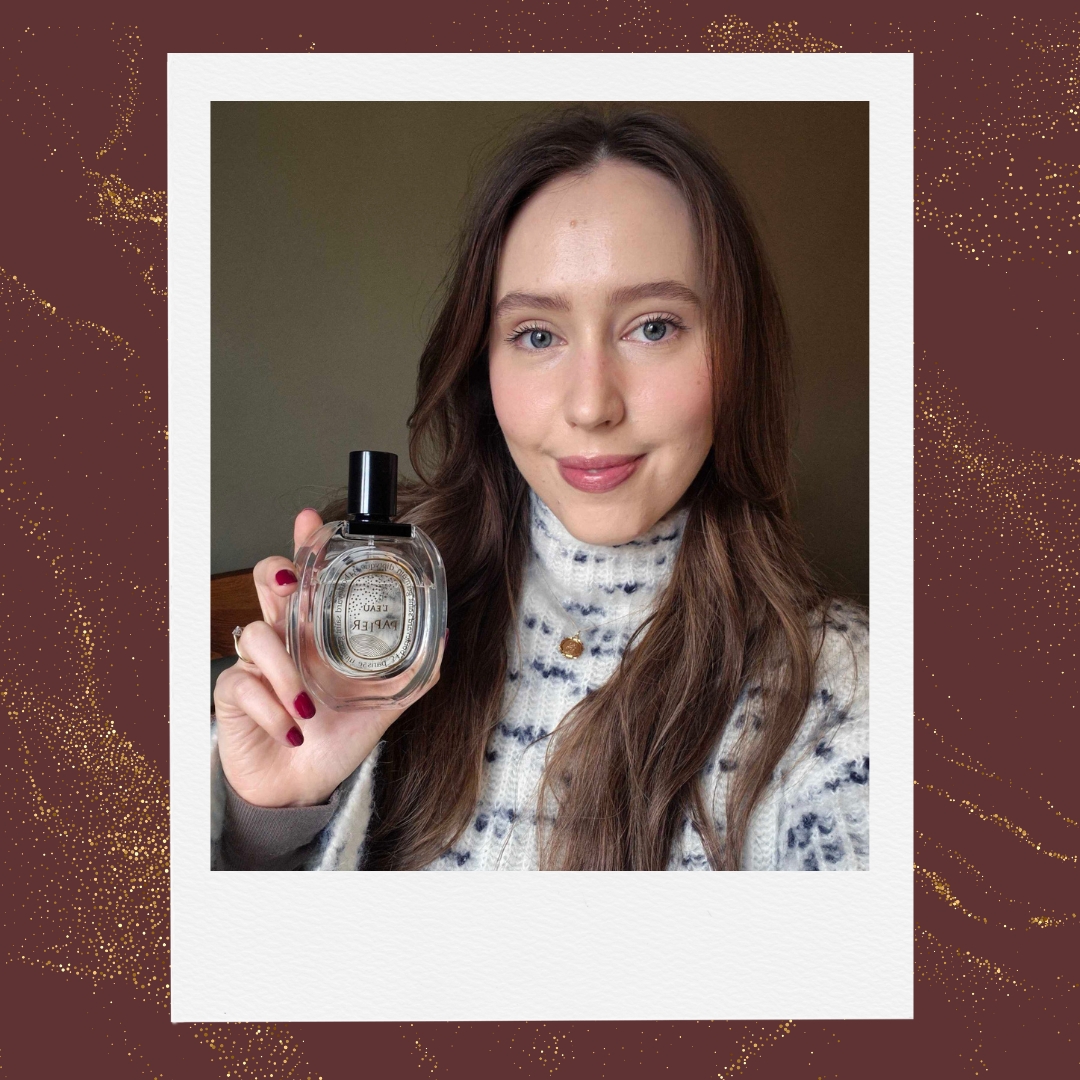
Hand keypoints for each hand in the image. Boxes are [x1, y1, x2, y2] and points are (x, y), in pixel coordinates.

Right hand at [213, 508, 444, 807]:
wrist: (303, 789)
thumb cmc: (336, 739)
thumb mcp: (382, 705)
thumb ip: (415, 673)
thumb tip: (447, 638)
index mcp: (316, 632)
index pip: (308, 576)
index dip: (306, 545)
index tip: (310, 521)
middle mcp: (284, 638)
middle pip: (266, 581)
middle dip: (275, 576)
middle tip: (289, 588)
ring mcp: (256, 663)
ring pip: (256, 634)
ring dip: (284, 672)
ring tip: (308, 706)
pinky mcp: (234, 694)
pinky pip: (244, 684)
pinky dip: (272, 708)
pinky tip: (292, 729)